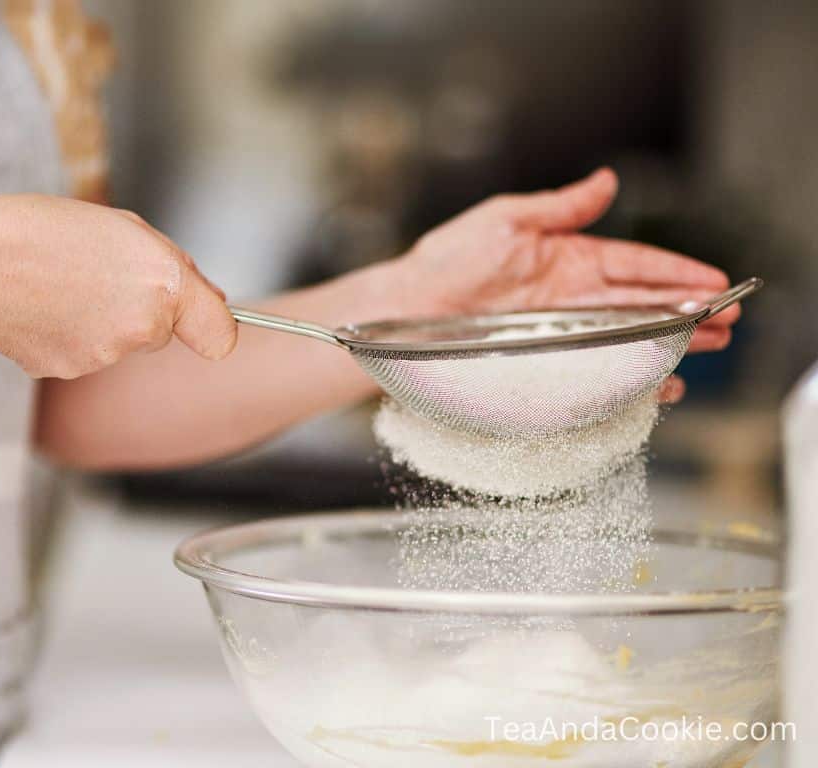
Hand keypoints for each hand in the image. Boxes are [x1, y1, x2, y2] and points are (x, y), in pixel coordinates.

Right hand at [0, 195, 235, 378]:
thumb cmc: (41, 230)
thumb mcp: (124, 228)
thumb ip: (174, 268)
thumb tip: (209, 303)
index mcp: (164, 284)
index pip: (221, 335)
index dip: (213, 327)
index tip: (204, 323)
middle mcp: (143, 327)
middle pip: (161, 332)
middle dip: (141, 308)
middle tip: (96, 272)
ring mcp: (105, 356)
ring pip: (121, 344)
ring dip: (103, 321)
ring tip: (60, 284)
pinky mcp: (70, 372)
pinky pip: (84, 354)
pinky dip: (70, 336)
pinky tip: (42, 309)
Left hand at [397, 168, 736, 352]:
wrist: (407, 308)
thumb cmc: (447, 260)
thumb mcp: (504, 220)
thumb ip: (559, 207)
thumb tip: (606, 181)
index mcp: (567, 257)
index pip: (633, 263)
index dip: (675, 272)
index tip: (713, 281)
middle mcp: (570, 296)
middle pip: (641, 304)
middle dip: (686, 310)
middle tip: (728, 320)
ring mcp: (559, 331)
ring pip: (627, 337)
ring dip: (669, 343)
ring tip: (707, 348)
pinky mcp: (544, 361)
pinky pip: (595, 370)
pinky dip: (628, 378)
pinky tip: (657, 383)